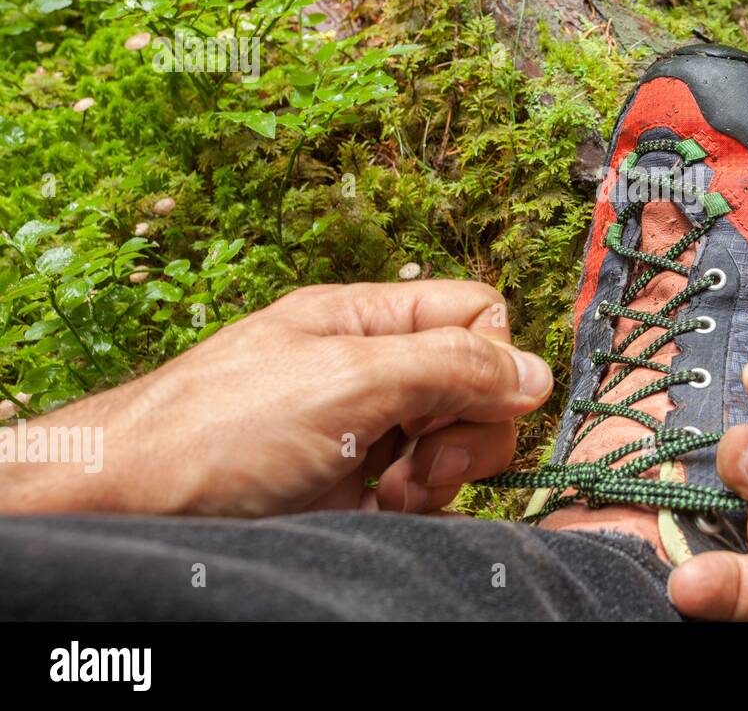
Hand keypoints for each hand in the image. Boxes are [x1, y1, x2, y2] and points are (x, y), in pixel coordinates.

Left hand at [1, 281, 552, 517]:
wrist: (131, 508)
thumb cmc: (221, 428)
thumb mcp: (348, 377)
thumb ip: (450, 365)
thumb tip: (535, 375)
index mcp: (368, 319)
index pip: (477, 315)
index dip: (491, 359)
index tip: (467, 403)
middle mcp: (373, 370)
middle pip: (476, 384)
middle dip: (467, 428)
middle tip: (422, 458)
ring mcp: (365, 432)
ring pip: (457, 445)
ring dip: (444, 475)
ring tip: (392, 492)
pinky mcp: (355, 491)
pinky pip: (427, 494)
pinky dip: (421, 509)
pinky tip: (381, 513)